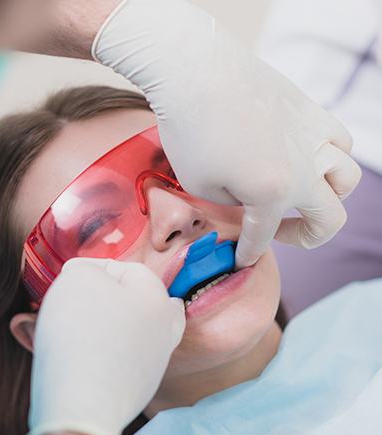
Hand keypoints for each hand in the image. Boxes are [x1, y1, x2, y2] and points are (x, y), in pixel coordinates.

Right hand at [19, 258, 184, 434]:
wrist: (81, 406)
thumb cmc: (81, 334)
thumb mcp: (77, 278)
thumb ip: (85, 269)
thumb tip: (85, 277)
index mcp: (158, 299)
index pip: (126, 269)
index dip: (91, 269)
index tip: (65, 279)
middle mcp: (163, 332)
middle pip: (130, 304)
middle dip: (97, 301)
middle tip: (68, 305)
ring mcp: (151, 366)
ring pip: (119, 335)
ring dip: (89, 329)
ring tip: (57, 332)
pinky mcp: (134, 393)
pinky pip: (110, 363)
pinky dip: (90, 356)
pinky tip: (65, 359)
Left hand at [93, 0, 360, 267]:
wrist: (195, 71)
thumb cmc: (189, 131)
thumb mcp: (199, 185)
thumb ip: (232, 204)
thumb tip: (247, 200)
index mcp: (273, 193)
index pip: (264, 236)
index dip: (248, 253)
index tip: (239, 260)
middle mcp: (305, 168)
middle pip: (330, 218)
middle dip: (306, 237)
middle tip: (280, 234)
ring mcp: (313, 136)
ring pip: (347, 178)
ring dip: (328, 196)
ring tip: (300, 195)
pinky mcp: (310, 110)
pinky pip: (338, 140)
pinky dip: (330, 156)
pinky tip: (305, 156)